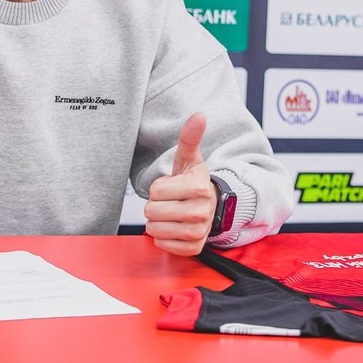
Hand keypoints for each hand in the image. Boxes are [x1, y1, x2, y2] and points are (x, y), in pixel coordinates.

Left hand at [144, 112, 216, 256]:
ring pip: (156, 231)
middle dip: (154, 206)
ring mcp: (200, 231)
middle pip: (153, 211)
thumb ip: (190, 137)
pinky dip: (162, 239)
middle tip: (167, 202)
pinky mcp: (195, 248)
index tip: (169, 186)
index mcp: (199, 187)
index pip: (155, 190)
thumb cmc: (192, 181)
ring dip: (156, 223)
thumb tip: (199, 115)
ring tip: (169, 214)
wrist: (210, 205)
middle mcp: (202, 211)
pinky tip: (171, 229)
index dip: (156, 188)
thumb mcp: (189, 159)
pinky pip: (165, 247)